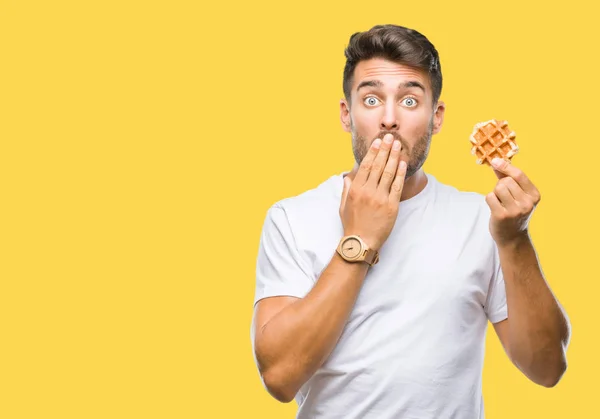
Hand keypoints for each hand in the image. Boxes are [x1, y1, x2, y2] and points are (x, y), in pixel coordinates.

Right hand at [339, 133, 407, 250]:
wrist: (361, 242)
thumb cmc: (351, 224)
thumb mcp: (343, 205)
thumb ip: (346, 189)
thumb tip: (348, 176)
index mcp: (356, 189)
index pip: (366, 166)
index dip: (373, 152)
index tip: (377, 142)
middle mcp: (368, 191)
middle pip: (379, 165)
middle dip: (385, 149)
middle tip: (390, 137)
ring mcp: (380, 198)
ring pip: (389, 173)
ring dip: (394, 157)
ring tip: (398, 146)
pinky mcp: (391, 206)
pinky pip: (397, 186)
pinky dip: (400, 173)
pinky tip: (403, 163)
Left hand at [486, 158, 540, 245]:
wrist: (512, 237)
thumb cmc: (513, 212)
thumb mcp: (517, 196)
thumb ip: (508, 178)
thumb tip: (497, 161)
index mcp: (534, 195)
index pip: (519, 175)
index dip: (506, 166)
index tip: (495, 161)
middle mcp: (527, 203)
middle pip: (506, 181)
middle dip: (500, 186)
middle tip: (504, 199)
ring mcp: (515, 210)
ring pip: (498, 188)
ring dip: (495, 193)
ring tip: (500, 203)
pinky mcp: (502, 215)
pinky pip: (490, 197)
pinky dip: (490, 200)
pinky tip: (495, 209)